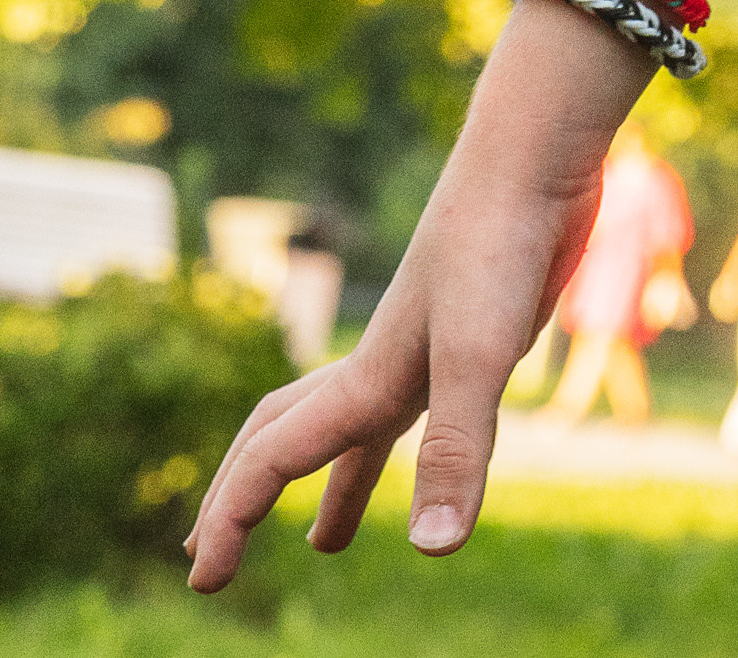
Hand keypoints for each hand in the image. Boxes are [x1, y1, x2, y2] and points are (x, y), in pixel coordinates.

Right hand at [186, 9, 626, 587]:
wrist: (534, 156)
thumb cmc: (496, 245)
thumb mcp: (477, 356)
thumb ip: (454, 450)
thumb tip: (431, 550)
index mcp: (367, 378)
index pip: (274, 457)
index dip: (232, 518)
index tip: (203, 582)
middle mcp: (383, 365)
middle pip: (288, 438)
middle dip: (245, 497)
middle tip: (210, 554)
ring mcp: (426, 347)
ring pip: (353, 429)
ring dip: (331, 486)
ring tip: (324, 544)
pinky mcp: (474, 333)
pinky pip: (414, 408)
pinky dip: (402, 444)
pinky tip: (439, 456)